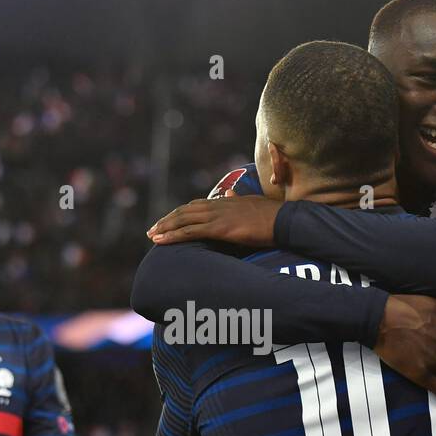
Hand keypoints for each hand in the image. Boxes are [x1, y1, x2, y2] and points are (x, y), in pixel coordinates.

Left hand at [147, 193, 279, 246]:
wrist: (283, 220)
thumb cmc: (272, 215)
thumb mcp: (251, 203)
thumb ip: (237, 199)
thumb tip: (230, 194)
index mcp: (225, 201)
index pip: (196, 205)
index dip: (181, 213)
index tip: (170, 220)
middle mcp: (217, 205)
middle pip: (185, 211)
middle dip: (167, 220)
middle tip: (153, 229)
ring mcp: (217, 216)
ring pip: (183, 220)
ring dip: (165, 227)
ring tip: (152, 235)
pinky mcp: (219, 228)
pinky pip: (190, 231)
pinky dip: (173, 236)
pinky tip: (161, 241)